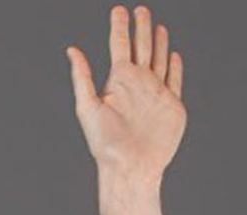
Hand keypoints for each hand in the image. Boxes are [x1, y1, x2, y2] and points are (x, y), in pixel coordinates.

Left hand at [65, 5, 186, 182]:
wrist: (131, 166)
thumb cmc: (105, 143)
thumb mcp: (88, 106)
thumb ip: (82, 77)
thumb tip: (71, 49)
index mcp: (118, 81)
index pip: (119, 46)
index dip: (119, 27)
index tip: (119, 10)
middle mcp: (137, 85)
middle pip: (141, 49)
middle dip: (141, 29)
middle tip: (141, 9)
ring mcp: (155, 94)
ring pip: (158, 61)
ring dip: (158, 43)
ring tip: (157, 26)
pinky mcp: (172, 105)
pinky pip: (174, 81)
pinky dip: (175, 67)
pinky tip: (173, 55)